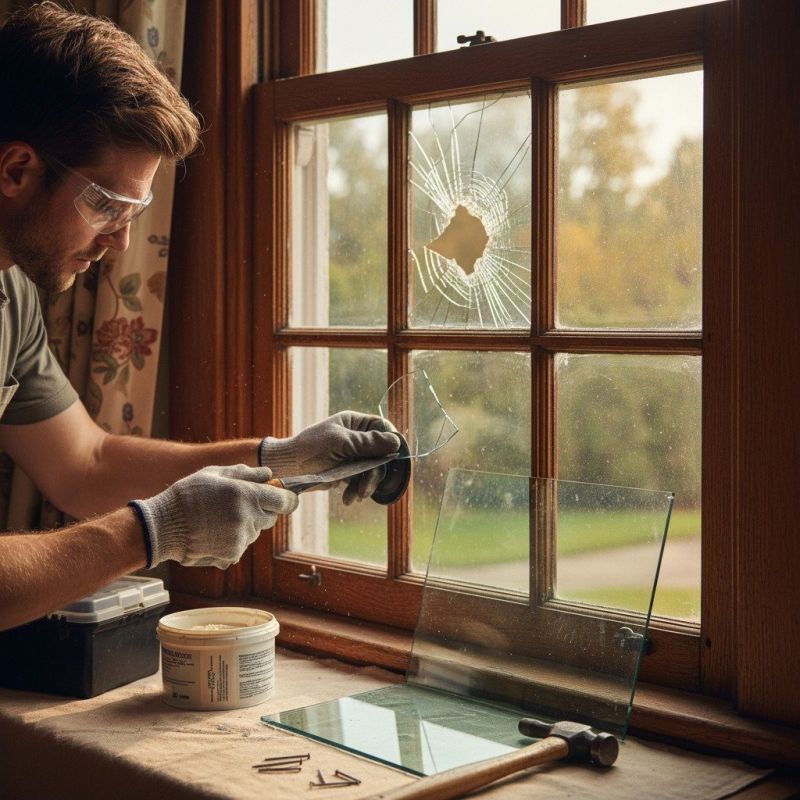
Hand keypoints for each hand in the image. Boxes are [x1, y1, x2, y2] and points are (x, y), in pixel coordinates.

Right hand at [129, 465, 297, 568]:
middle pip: (271, 517)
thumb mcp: (215, 474)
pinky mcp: (232, 555)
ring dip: (245, 525)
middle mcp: (248, 519)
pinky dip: (232, 540)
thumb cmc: (188, 495)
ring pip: (255, 532)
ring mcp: (241, 539)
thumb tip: (269, 474)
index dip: (288, 498)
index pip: (285, 501)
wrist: (163, 527)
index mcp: (247, 496)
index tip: (285, 497)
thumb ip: (246, 473)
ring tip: (217, 519)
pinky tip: (213, 533)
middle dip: (261, 510)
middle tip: (237, 504)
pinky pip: (241, 545)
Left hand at [259, 411, 401, 503]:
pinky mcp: (347, 471)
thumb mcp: (340, 444)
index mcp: (354, 423)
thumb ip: (368, 443)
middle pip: (380, 453)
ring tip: (355, 497)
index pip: (382, 428)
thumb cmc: (310, 449)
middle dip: (374, 473)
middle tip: (365, 490)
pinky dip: (356, 490)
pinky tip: (348, 499)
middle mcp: (356, 438)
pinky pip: (360, 480)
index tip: (391, 458)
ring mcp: (352, 455)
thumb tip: (396, 442)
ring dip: (365, 485)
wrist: (287, 470)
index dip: (390, 442)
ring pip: (372, 470)